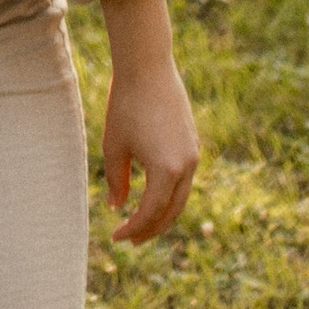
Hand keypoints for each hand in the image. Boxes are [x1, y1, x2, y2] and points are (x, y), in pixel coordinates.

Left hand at [102, 50, 198, 243]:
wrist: (148, 67)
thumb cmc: (125, 105)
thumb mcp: (115, 146)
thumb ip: (116, 180)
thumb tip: (117, 206)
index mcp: (167, 170)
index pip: (150, 212)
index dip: (133, 229)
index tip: (117, 238)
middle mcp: (186, 166)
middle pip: (171, 211)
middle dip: (151, 228)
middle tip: (132, 240)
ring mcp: (193, 154)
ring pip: (181, 196)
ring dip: (163, 213)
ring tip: (143, 223)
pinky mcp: (192, 143)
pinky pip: (184, 179)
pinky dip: (170, 194)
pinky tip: (154, 195)